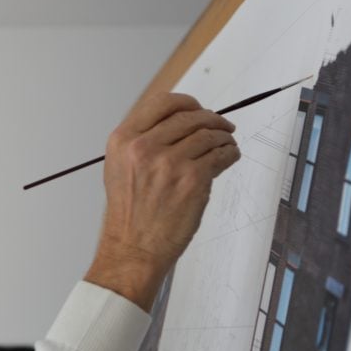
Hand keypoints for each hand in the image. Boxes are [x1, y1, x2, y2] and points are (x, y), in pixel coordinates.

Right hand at [85, 92, 240, 310]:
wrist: (132, 248)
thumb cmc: (128, 213)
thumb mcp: (120, 167)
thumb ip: (141, 141)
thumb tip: (176, 122)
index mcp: (123, 140)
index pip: (161, 103)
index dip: (186, 102)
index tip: (198, 108)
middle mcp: (144, 147)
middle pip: (190, 116)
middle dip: (211, 119)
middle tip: (221, 126)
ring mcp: (169, 162)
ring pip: (209, 133)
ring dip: (224, 136)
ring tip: (227, 143)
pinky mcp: (193, 180)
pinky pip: (221, 154)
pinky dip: (230, 153)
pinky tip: (228, 157)